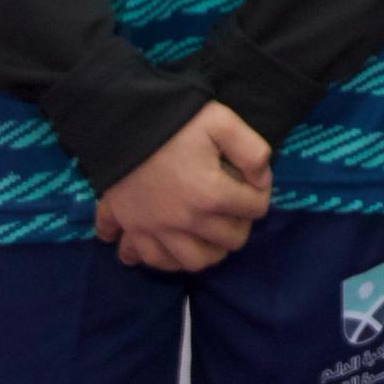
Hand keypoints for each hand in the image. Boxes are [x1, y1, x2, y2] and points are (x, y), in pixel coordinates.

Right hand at [94, 100, 270, 270]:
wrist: (121, 122)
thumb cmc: (175, 121)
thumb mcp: (223, 122)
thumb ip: (253, 150)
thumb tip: (262, 179)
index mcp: (211, 195)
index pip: (255, 209)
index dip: (260, 195)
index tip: (253, 184)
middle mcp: (185, 220)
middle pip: (230, 242)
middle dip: (240, 226)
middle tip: (235, 211)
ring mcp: (156, 228)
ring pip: (192, 262)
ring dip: (208, 253)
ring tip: (210, 237)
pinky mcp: (131, 227)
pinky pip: (149, 258)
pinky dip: (162, 259)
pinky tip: (171, 248)